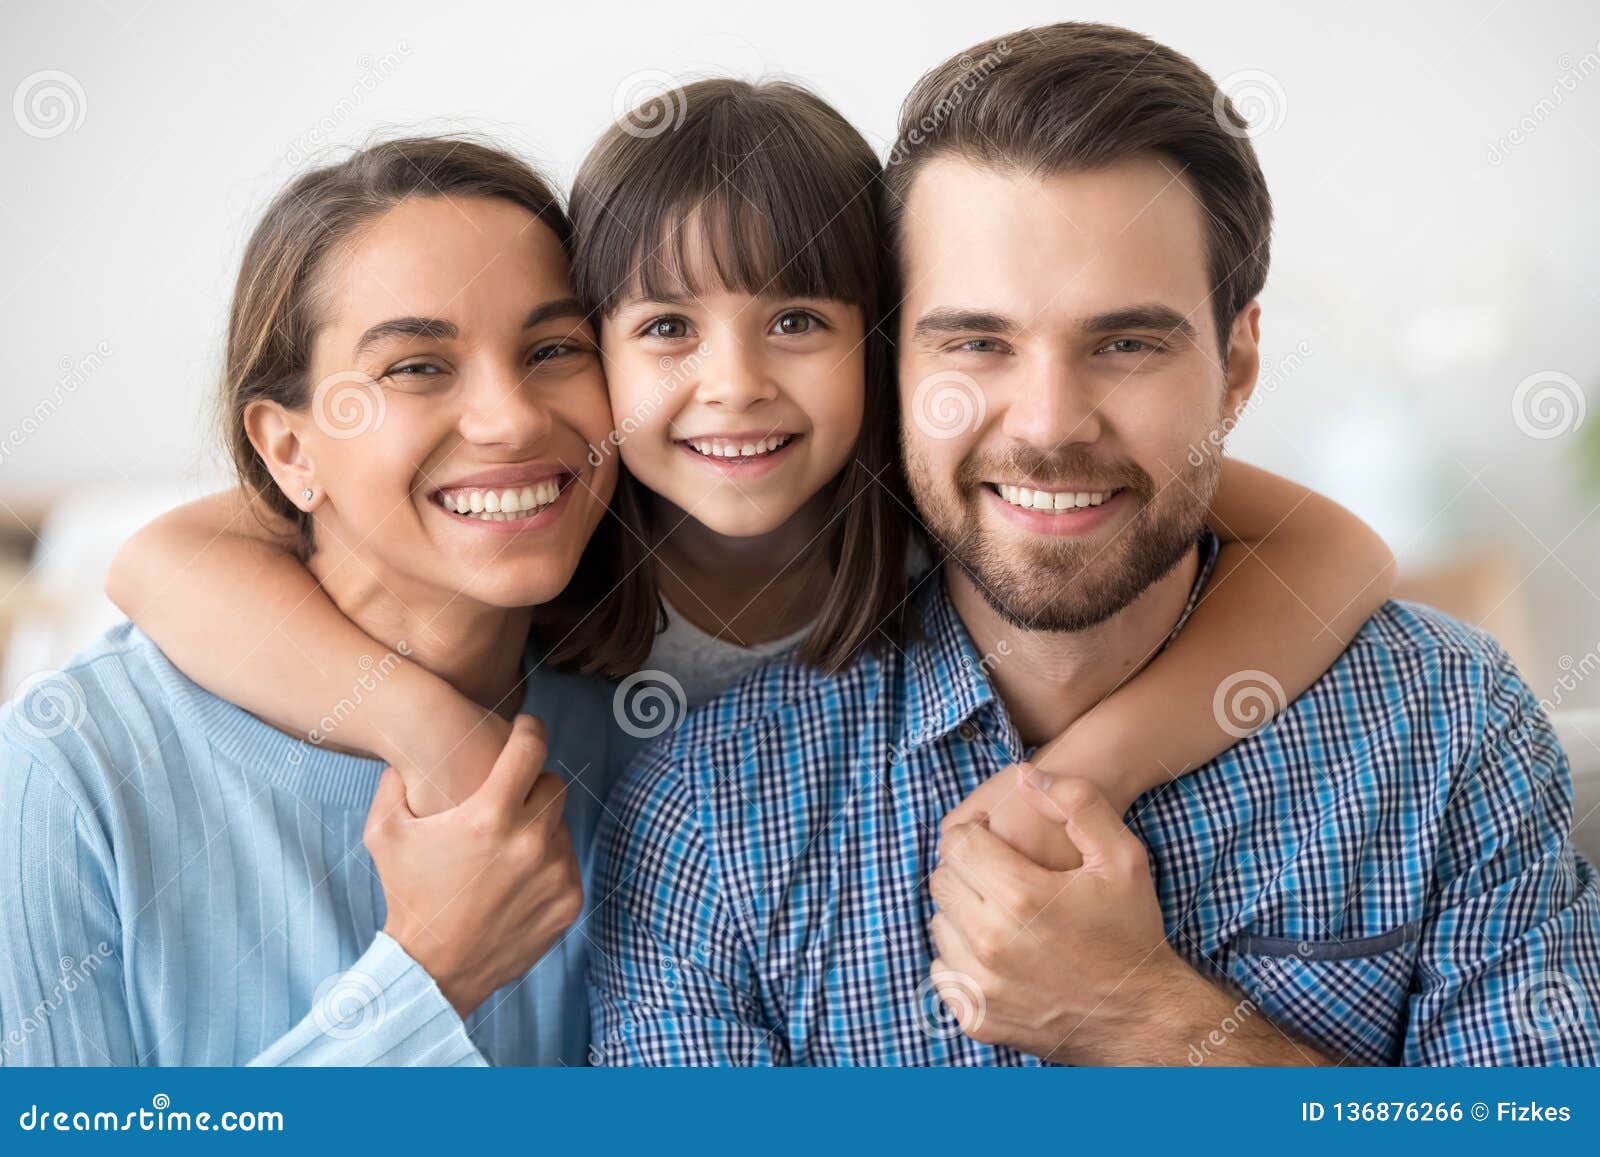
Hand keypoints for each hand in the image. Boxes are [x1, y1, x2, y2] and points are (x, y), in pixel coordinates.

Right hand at [365, 714, 582, 1017]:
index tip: (526, 728)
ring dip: (540, 827)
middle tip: (511, 798)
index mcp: (490, 816)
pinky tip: (518, 876)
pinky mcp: (569, 900)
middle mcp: (530, 841)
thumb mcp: (385, 835)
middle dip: (533, 785)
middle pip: (553, 785)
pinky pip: (568, 862)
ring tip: (508, 846)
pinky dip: (549, 863)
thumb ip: (393, 785)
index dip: (529, 730)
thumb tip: (404, 754)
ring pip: (562, 825)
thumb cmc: (407, 896)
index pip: (530, 749)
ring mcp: (554, 873)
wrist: (432, 970)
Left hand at [929, 767, 1186, 1063]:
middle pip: (942, 881)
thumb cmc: (1131, 930)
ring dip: (962, 911)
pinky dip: (961, 957)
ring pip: (939, 924)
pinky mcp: (977, 1018)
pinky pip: (943, 971)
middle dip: (966, 870)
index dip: (976, 834)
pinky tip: (997, 949)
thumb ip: (1076, 802)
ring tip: (1002, 912)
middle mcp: (991, 941)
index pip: (957, 843)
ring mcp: (981, 985)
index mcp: (1020, 895)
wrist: (1142, 1015)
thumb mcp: (1122, 856)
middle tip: (1001, 875)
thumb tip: (1024, 775)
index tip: (997, 841)